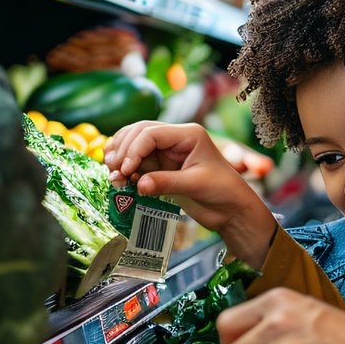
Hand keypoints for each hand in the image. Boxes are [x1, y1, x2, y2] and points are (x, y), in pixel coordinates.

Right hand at [103, 122, 275, 265]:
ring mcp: (168, 152)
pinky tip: (120, 178)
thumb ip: (166, 183)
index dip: (134, 149)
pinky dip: (127, 168)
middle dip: (123, 150)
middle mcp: (176, 139)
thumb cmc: (223, 193)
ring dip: (121, 157)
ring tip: (113, 175)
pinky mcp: (162, 167)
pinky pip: (138, 162)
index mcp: (189, 134)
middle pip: (139, 133)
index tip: (125, 169)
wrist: (232, 210)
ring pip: (135, 145)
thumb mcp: (195, 185)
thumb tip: (139, 185)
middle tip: (113, 171)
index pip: (152, 133)